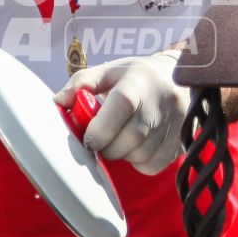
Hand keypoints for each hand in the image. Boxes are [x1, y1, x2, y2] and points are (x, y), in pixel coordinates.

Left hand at [56, 50, 188, 175]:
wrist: (176, 79)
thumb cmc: (134, 77)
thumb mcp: (108, 71)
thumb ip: (81, 84)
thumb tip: (57, 102)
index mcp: (138, 82)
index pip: (121, 105)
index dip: (100, 128)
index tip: (88, 138)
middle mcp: (161, 102)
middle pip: (131, 137)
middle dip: (108, 147)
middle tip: (100, 141)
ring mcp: (174, 124)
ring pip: (141, 155)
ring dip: (123, 155)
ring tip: (120, 140)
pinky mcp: (180, 142)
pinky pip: (153, 165)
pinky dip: (138, 163)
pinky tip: (136, 147)